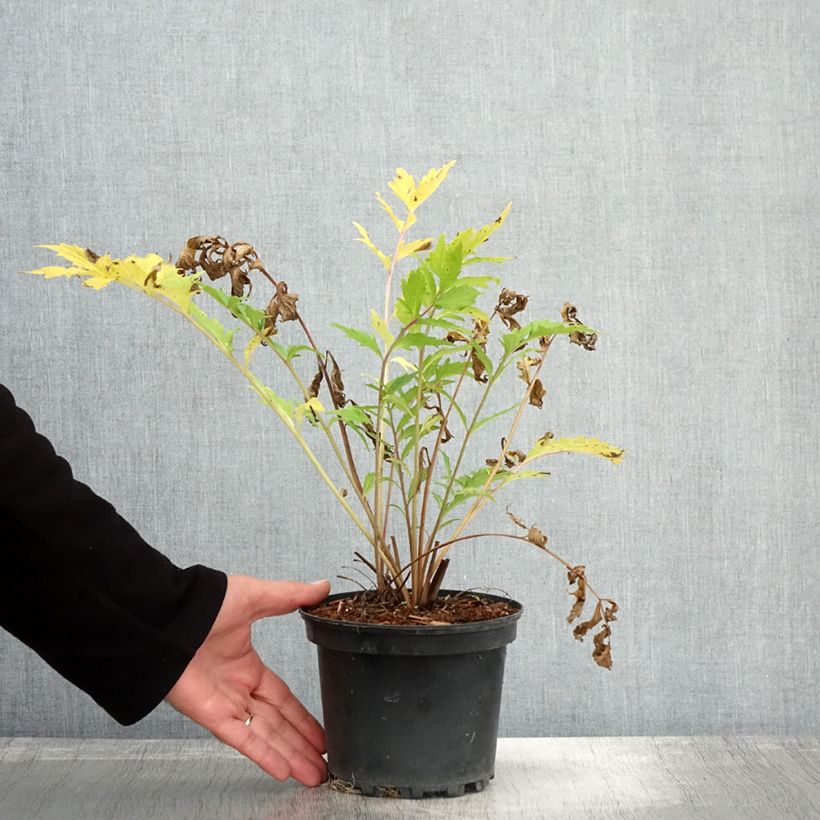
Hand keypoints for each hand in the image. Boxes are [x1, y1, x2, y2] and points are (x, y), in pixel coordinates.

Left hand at [165, 575, 329, 785]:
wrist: (168, 617)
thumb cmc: (206, 604)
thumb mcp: (256, 596)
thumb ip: (290, 596)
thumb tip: (322, 587)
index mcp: (247, 665)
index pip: (282, 698)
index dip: (302, 717)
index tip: (321, 733)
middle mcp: (237, 689)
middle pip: (277, 724)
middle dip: (300, 744)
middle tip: (323, 764)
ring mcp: (225, 704)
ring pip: (264, 736)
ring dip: (290, 756)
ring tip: (313, 775)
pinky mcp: (211, 714)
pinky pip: (242, 738)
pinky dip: (262, 754)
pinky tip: (283, 769)